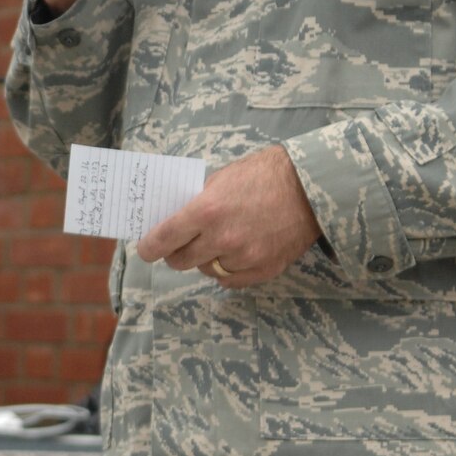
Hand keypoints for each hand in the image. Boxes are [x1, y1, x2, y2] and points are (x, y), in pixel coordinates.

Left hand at [136, 147, 320, 288]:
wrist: (309, 187)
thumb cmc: (263, 175)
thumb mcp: (222, 179)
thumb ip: (198, 203)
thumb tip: (176, 221)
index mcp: (207, 211)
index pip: (164, 239)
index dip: (149, 247)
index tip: (145, 250)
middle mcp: (223, 239)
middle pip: (181, 261)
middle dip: (176, 253)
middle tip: (179, 245)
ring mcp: (244, 258)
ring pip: (207, 270)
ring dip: (205, 259)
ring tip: (217, 242)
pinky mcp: (264, 270)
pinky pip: (231, 280)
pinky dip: (227, 270)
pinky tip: (234, 254)